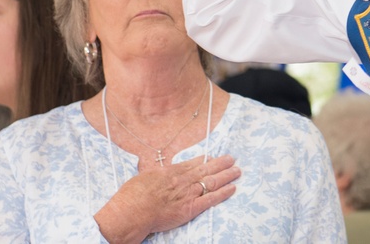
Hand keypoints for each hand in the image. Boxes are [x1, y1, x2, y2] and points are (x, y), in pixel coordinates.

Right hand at [94, 154, 240, 242]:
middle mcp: (183, 180)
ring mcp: (188, 193)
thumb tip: (159, 173)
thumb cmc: (132, 195)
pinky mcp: (190, 208)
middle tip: (232, 158)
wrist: (132, 211)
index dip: (205, 160)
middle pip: (206, 169)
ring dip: (226, 175)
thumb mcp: (144, 177)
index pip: (193, 163)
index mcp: (171, 171)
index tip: (212, 156)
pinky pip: (211, 199)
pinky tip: (232, 188)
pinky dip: (223, 193)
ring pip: (212, 181)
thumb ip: (157, 174)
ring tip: (237, 170)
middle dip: (221, 163)